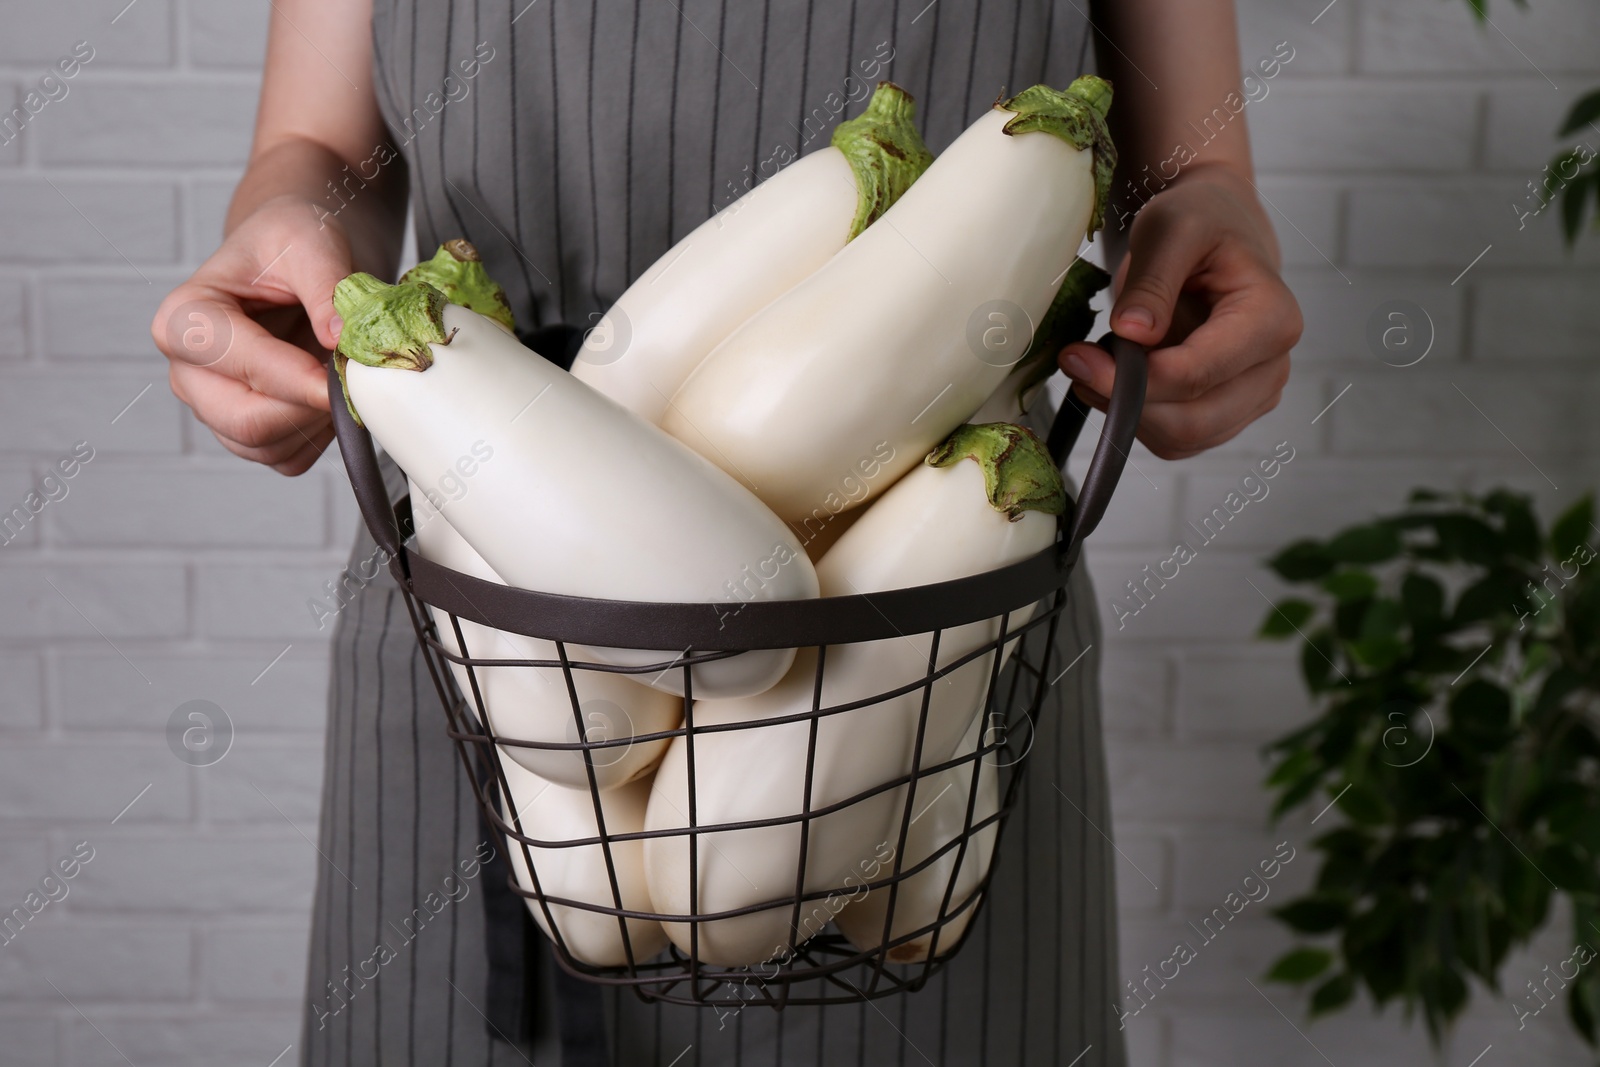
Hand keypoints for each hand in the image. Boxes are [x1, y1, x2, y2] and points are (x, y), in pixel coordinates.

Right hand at [151, 195, 349, 474]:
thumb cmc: (291, 242)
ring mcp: (215, 408)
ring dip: (319, 422)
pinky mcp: (250, 433)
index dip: (298, 378)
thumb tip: (341, 336)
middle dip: (310, 408)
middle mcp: (189, 371)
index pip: (239, 367)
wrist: (299, 259)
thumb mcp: (312, 241)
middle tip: (351, 378)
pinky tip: (332, 394)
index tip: (344, 374)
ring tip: (341, 374)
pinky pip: (289, 458)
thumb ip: (326, 285)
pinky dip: (321, 436)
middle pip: (248, 422)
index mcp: (185, 319)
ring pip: (269, 447)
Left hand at [1059, 164, 1301, 460]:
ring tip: (1097, 361)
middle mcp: (1272, 368)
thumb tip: (1132, 334)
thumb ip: (1152, 282)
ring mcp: (1252, 397)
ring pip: (1180, 439)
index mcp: (1272, 319)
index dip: (1130, 378)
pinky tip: (1117, 376)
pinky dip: (1136, 417)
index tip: (1076, 356)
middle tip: (1077, 362)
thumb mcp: (1170, 229)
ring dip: (1126, 411)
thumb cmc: (1200, 221)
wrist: (1217, 230)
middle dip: (1124, 402)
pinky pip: (1174, 439)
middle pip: (1190, 422)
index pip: (1195, 375)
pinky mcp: (1226, 413)